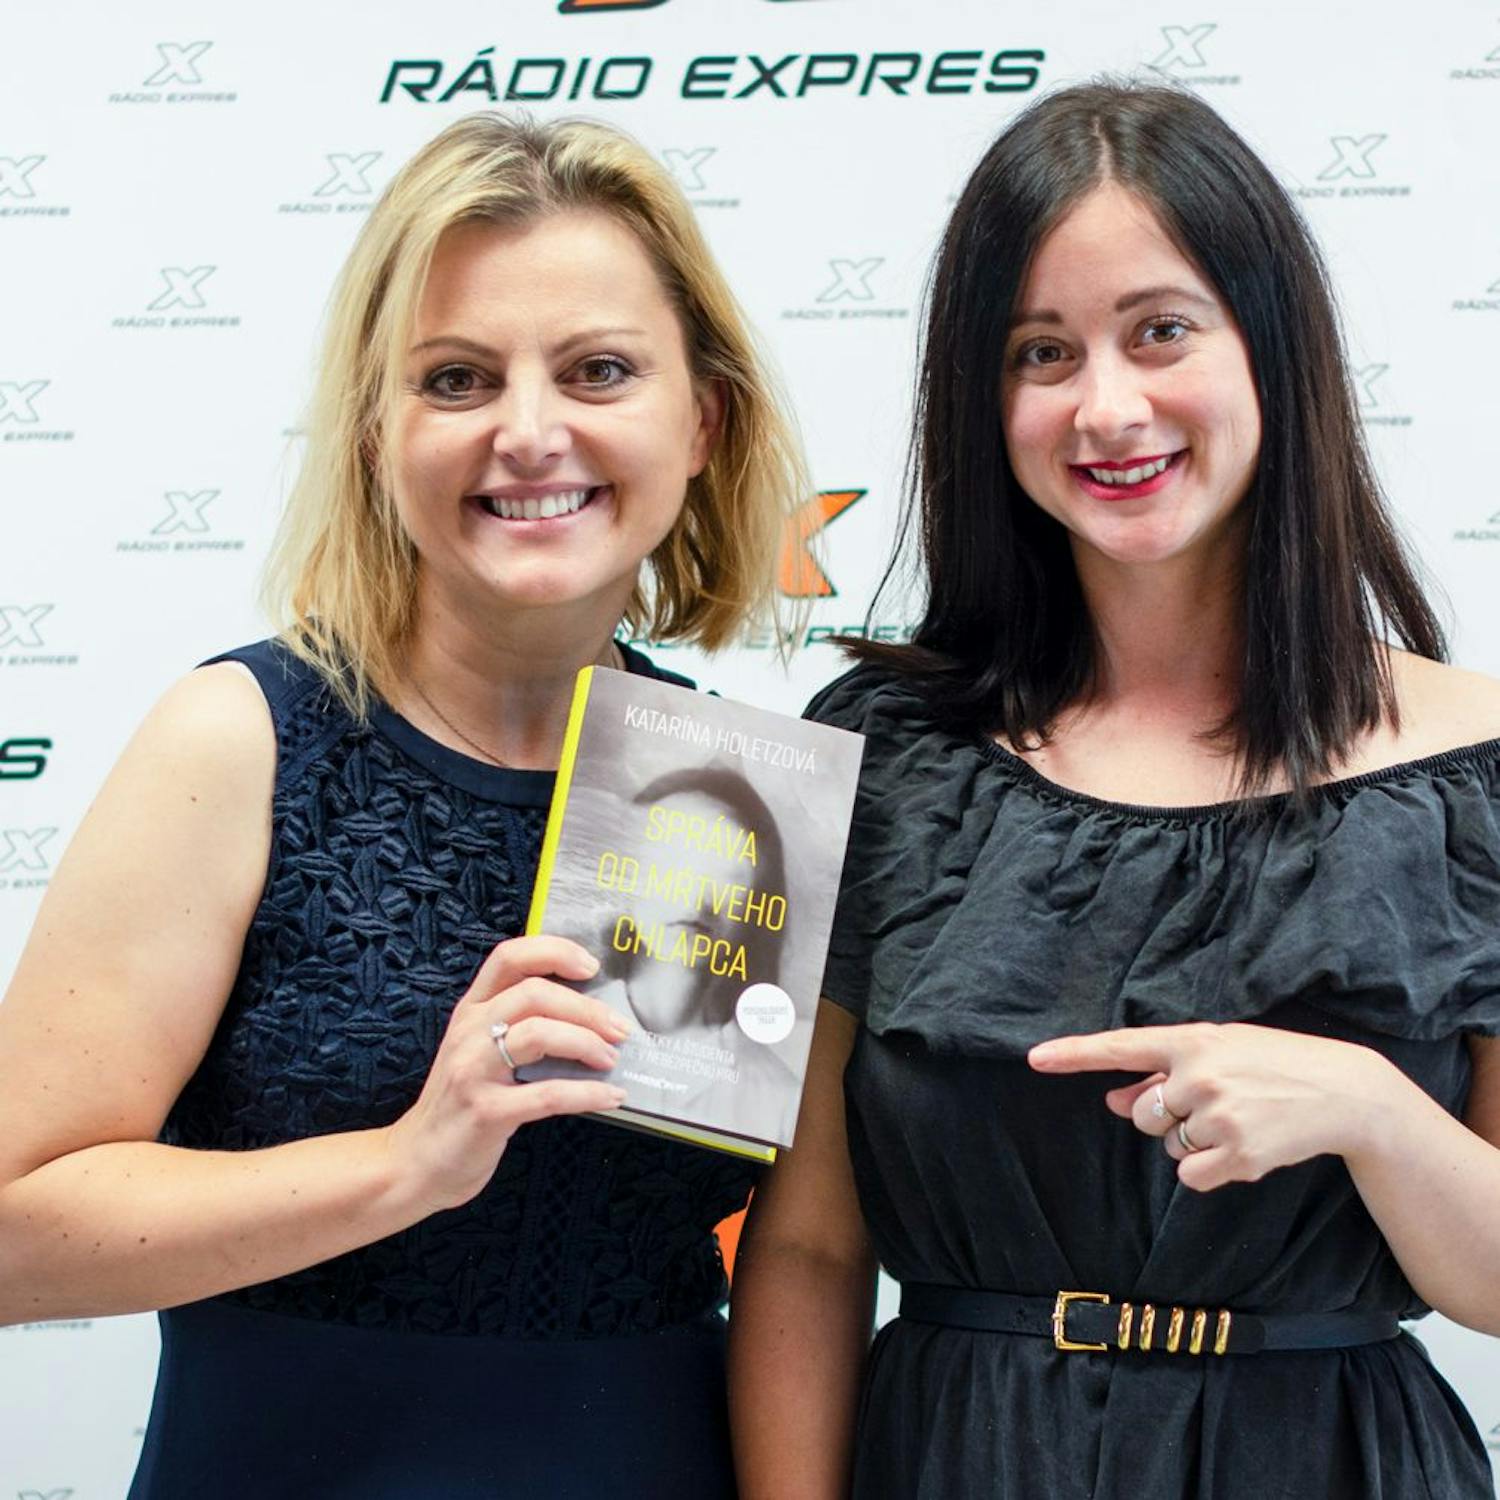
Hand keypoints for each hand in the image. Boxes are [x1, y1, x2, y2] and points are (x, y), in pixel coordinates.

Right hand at [384, 935, 632, 1214]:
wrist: (415, 1163)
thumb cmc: (460, 1104)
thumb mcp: (477, 1051)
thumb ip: (516, 1025)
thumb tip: (589, 1015)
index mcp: (470, 1010)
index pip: (509, 957)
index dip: (554, 951)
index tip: (591, 966)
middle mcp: (469, 1032)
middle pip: (534, 993)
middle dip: (587, 1008)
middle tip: (619, 1028)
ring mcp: (473, 1071)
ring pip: (539, 1034)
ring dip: (587, 1043)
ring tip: (611, 1059)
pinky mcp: (486, 1112)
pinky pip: (548, 1094)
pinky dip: (588, 1093)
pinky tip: (610, 1096)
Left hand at [1027, 1022, 1398, 1191]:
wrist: (1344, 1092)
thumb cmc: (1273, 1065)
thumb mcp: (1220, 1053)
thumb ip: (1162, 1075)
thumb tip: (1113, 1100)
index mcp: (1193, 1040)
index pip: (1121, 1046)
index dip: (1074, 1055)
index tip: (1034, 1059)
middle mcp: (1200, 1075)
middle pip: (1142, 1114)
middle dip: (1165, 1117)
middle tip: (1215, 1104)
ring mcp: (1219, 1116)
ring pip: (1168, 1146)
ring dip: (1193, 1142)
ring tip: (1239, 1120)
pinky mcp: (1238, 1155)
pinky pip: (1190, 1176)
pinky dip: (1210, 1170)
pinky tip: (1245, 1148)